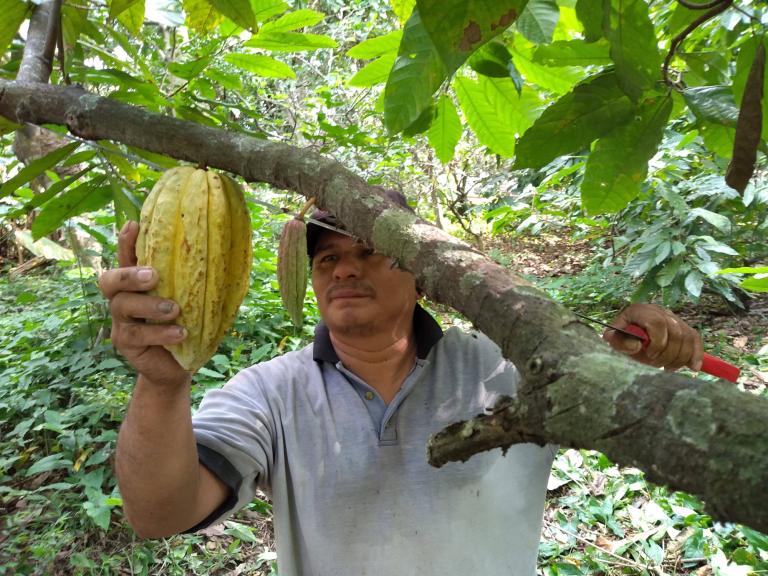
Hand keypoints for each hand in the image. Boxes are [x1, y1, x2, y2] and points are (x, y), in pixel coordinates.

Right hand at [98, 221, 189, 386]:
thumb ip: (197, 280)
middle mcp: (123, 298)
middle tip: (153, 275)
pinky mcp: (125, 342)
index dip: (126, 241)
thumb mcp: (193, 300)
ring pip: (122, 306)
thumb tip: (229, 254)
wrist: (178, 366)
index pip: (127, 257)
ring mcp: (121, 321)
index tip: (134, 224)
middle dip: (129, 274)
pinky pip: (136, 334)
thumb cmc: (187, 325)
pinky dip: (159, 332)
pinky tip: (180, 333)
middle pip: (111, 279)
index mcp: (139, 282)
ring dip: (150, 305)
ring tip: (175, 309)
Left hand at [603, 303, 703, 371]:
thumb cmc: (620, 336)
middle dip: (668, 353)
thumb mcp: (613, 339)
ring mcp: (673, 318)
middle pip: (675, 332)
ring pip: (687, 337)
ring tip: (667, 368)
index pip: (658, 322)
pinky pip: (695, 338)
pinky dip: (696, 354)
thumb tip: (636, 344)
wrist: (627, 333)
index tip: (650, 355)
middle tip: (657, 365)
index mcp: (640, 310)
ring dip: (680, 357)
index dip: (657, 341)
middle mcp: (659, 311)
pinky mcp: (682, 327)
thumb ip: (619, 341)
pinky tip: (693, 367)